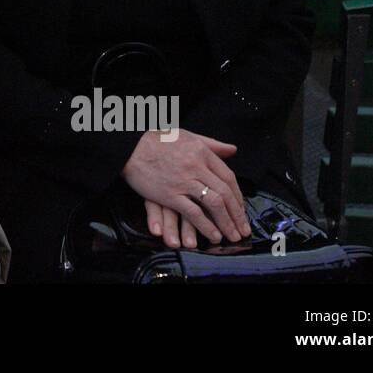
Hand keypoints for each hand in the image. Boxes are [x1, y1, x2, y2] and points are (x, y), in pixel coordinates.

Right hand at [121, 128, 251, 244]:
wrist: (129, 146)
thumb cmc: (157, 140)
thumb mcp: (187, 136)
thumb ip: (212, 144)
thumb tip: (233, 150)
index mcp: (202, 152)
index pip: (228, 177)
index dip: (238, 196)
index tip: (241, 210)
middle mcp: (196, 166)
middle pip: (225, 193)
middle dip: (237, 215)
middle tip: (243, 229)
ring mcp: (184, 181)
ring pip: (214, 204)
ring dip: (226, 223)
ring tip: (233, 236)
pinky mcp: (170, 194)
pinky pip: (194, 213)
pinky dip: (206, 226)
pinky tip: (213, 235)